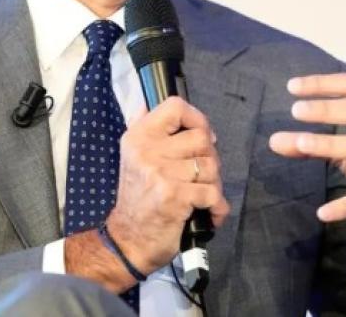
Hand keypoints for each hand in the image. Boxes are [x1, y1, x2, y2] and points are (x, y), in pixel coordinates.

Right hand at [106, 97, 229, 275]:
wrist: (128, 241)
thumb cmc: (137, 200)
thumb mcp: (131, 158)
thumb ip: (140, 128)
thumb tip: (144, 103)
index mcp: (138, 137)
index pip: (175, 107)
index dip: (197, 119)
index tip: (201, 136)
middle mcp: (147, 151)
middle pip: (202, 138)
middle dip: (210, 158)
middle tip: (200, 175)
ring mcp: (160, 173)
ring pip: (211, 166)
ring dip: (213, 184)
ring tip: (200, 195)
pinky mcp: (175, 196)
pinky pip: (213, 192)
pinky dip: (217, 206)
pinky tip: (208, 212)